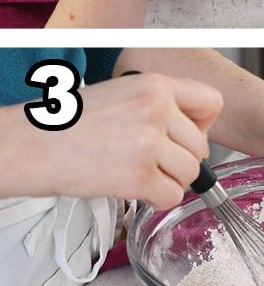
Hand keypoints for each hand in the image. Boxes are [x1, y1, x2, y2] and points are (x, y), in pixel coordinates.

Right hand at [7, 73, 221, 208]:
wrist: (29, 145)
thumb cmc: (70, 124)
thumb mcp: (122, 94)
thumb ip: (161, 106)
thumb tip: (196, 133)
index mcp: (156, 86)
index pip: (212, 103)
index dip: (203, 125)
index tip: (184, 135)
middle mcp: (156, 110)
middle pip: (201, 147)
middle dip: (180, 160)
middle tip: (150, 161)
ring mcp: (148, 143)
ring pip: (190, 174)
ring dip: (168, 180)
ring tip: (136, 173)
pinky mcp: (137, 176)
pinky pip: (172, 196)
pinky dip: (156, 199)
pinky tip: (133, 189)